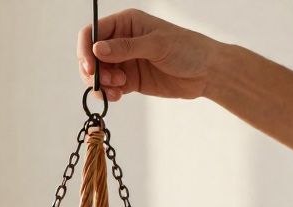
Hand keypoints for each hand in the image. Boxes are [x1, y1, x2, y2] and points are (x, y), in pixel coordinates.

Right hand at [77, 9, 222, 101]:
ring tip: (117, 90)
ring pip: (98, 74)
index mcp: (126, 23)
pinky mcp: (130, 80)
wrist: (207, 72)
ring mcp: (124, 62)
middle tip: (106, 82)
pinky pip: (110, 87)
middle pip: (91, 55)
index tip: (89, 68)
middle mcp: (121, 41)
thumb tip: (97, 50)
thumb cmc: (187, 49)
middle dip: (93, 71)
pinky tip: (118, 96)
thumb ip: (126, 47)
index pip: (92, 33)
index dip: (85, 49)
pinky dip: (109, 93)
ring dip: (101, 85)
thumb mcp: (157, 44)